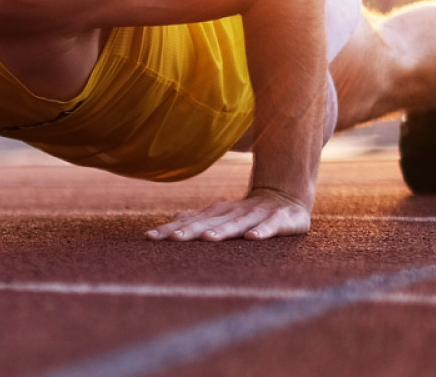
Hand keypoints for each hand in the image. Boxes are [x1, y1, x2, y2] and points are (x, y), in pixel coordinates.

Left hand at [145, 188, 310, 241]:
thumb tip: (172, 222)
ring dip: (222, 231)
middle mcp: (233, 213)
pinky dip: (263, 231)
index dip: (170, 229)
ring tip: (207, 239)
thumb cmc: (247, 212)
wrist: (286, 196)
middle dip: (190, 231)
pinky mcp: (280, 219)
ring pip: (237, 224)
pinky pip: (271, 226)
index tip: (149, 238)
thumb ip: (199, 219)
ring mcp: (257, 215)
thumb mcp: (222, 215)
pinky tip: (253, 238)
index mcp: (217, 213)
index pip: (190, 222)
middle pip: (209, 223)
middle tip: (172, 240)